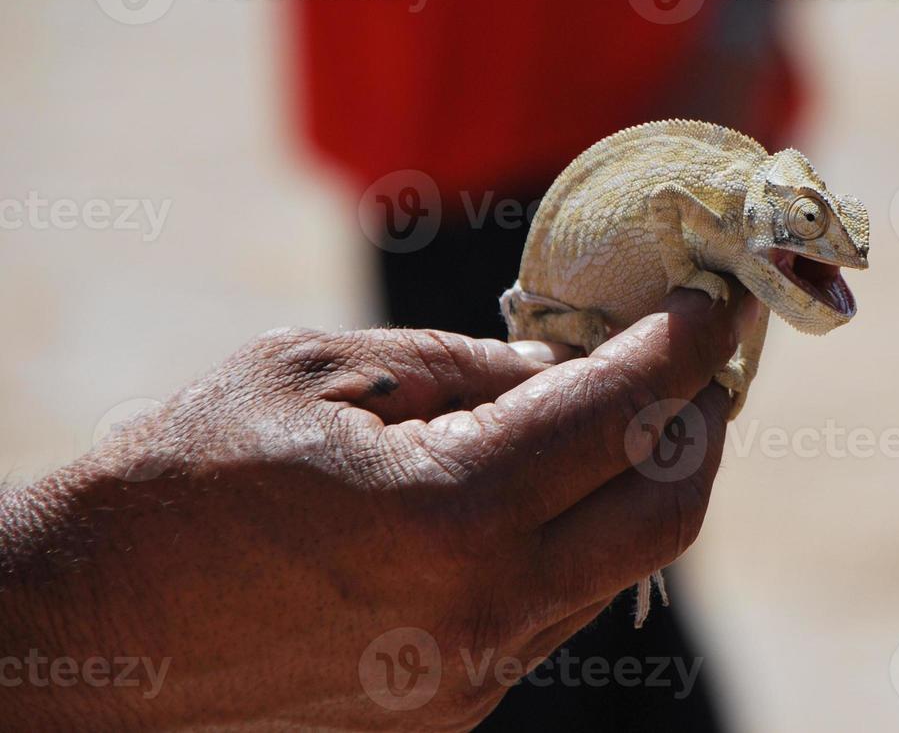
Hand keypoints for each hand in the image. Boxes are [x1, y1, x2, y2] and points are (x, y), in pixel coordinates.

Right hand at [0, 290, 743, 730]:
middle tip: (698, 358)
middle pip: (665, 512)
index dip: (686, 345)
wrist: (87, 631)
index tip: (716, 302)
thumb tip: (571, 364)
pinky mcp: (452, 703)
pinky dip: (584, 537)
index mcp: (448, 512)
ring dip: (647, 482)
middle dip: (701, 422)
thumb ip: (470, 366)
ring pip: (620, 567)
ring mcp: (472, 673)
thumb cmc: (185, 473)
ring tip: (636, 410)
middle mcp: (481, 611)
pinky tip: (556, 484)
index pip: (623, 414)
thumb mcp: (324, 372)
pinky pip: (558, 608)